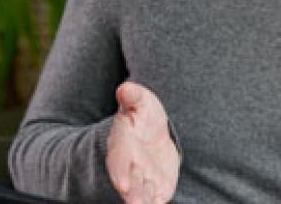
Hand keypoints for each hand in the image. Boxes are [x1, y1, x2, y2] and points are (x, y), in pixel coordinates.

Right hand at [106, 82, 180, 203]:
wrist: (153, 136)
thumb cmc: (144, 118)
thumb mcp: (141, 103)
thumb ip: (133, 97)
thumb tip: (125, 88)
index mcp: (123, 146)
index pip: (119, 161)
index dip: (121, 172)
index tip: (123, 185)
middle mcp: (131, 167)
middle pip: (131, 184)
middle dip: (133, 194)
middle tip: (137, 203)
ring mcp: (144, 180)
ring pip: (142, 195)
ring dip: (143, 201)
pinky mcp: (158, 189)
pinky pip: (156, 199)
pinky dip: (157, 202)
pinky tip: (161, 203)